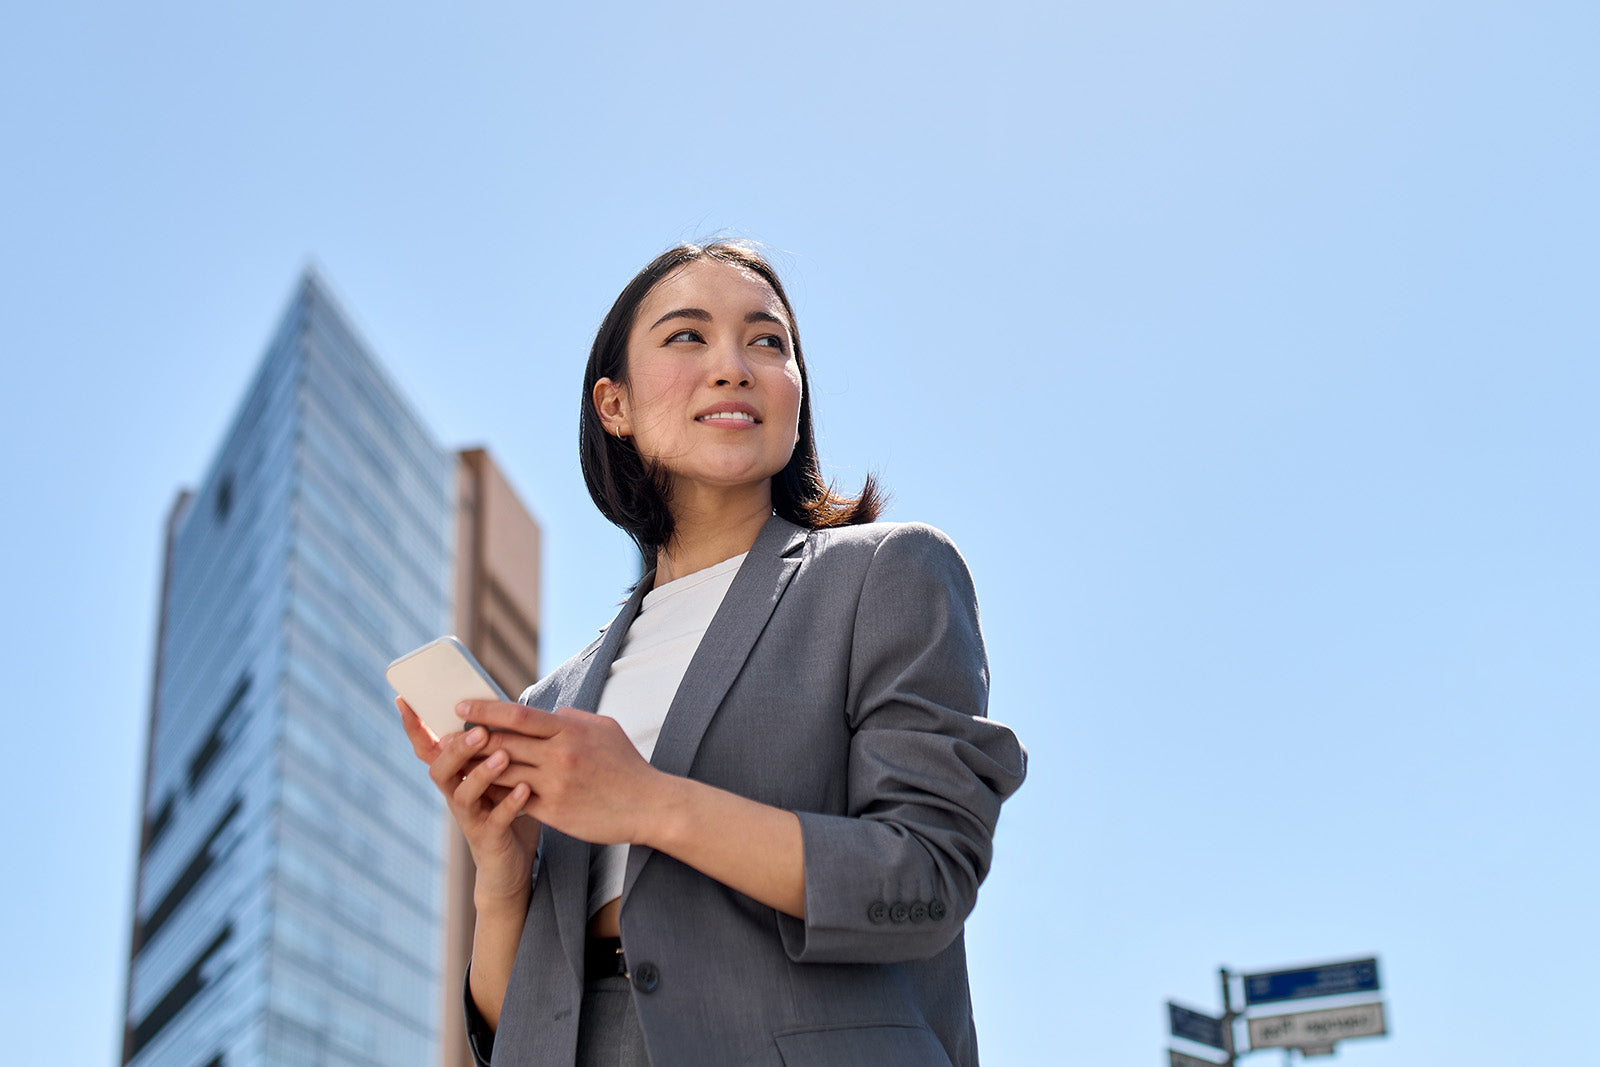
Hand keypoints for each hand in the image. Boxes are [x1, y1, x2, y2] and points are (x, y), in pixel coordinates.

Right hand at [396, 698, 541, 903]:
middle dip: (457, 749)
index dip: (414, 727)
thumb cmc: (504, 809)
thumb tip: (497, 705)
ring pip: (463, 795)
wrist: (510, 865)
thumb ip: (493, 746)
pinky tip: (524, 789)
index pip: (428, 748)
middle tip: (479, 731)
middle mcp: (455, 795)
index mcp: (455, 775)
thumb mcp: (497, 774)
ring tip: (503, 757)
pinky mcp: (488, 838)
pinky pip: (496, 820)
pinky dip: (510, 804)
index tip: (403, 700)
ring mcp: (469, 818)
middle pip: (441, 769)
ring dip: (482, 774)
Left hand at [456, 699, 669, 847]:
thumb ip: (572, 718)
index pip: (518, 715)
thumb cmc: (627, 766)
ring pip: (505, 773)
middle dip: (470, 740)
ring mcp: (556, 785)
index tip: (462, 707)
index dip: (485, 710)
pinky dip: (497, 795)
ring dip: (477, 769)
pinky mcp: (555, 812)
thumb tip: (548, 712)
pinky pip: (517, 801)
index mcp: (570, 730)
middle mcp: (560, 755)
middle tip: (445, 737)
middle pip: (504, 743)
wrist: (650, 806)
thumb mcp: (605, 729)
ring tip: (455, 764)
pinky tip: (482, 792)